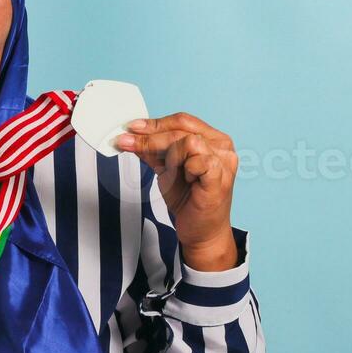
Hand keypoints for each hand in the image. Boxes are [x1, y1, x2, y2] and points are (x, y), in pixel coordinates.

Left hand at [114, 112, 238, 270]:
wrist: (201, 231)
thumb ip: (153, 151)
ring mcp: (224, 161)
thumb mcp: (166, 169)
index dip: (155, 123)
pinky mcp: (220, 177)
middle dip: (150, 137)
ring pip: (188, 142)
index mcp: (212, 139)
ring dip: (171, 157)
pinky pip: (196, 162)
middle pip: (181, 129)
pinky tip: (186, 180)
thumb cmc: (190, 200)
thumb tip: (131, 136)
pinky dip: (184, 170)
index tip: (131, 128)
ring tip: (171, 173)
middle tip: (127, 143)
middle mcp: (222, 146)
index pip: (181, 121)